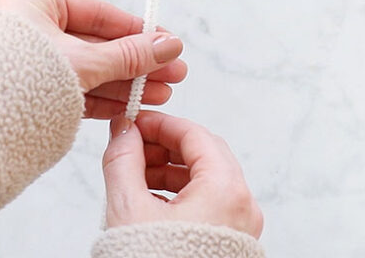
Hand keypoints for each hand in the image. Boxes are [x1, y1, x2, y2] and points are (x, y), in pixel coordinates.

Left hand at [0, 0, 186, 118]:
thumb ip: (128, 55)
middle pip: (99, 45)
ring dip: (127, 83)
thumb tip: (170, 45)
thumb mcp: (83, 60)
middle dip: (138, 63)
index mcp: (36, 5)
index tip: (167, 42)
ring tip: (162, 93)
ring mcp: (33, 66)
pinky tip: (134, 105)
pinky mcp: (33, 96)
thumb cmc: (17, 75)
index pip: (98, 14)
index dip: (137, 30)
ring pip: (91, 72)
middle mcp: (34, 32)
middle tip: (174, 73)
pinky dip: (105, 100)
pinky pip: (77, 93)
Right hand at [102, 111, 262, 237]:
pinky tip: (149, 199)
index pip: (195, 135)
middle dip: (164, 146)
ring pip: (205, 178)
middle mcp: (242, 207)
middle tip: (133, 145)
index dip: (161, 124)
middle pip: (204, 154)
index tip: (135, 122)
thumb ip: (123, 158)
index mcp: (225, 191)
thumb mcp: (128, 206)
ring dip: (169, 169)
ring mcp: (240, 226)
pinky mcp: (230, 242)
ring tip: (135, 174)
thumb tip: (123, 129)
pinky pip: (208, 202)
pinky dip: (179, 192)